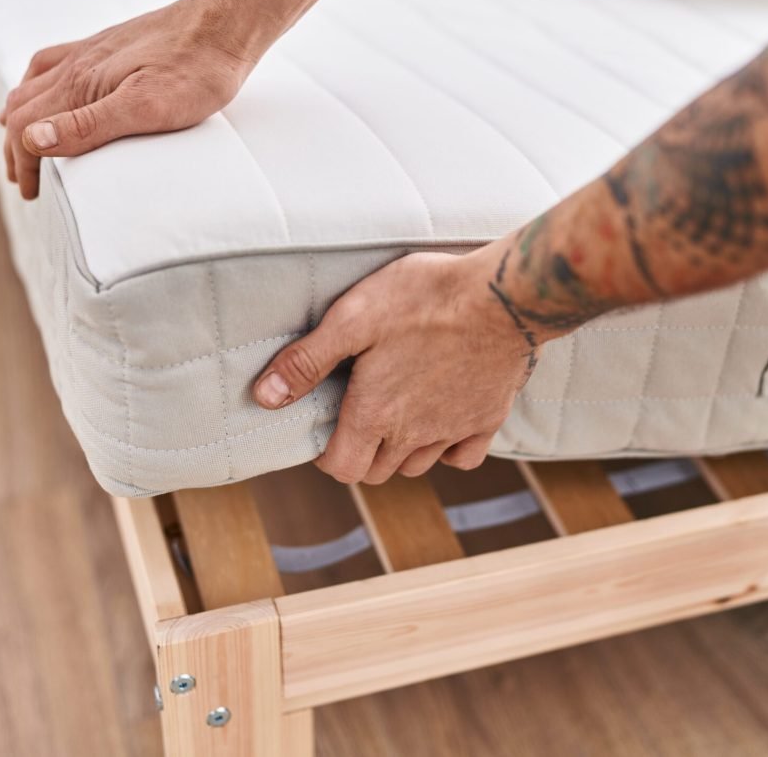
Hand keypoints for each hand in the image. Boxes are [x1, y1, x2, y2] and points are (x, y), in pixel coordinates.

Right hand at [0, 0, 270, 198]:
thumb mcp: (146, 108)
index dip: (24, 164)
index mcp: (80, 84)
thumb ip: (88, 125)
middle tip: (23, 180)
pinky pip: (56, 61)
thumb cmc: (196, 70)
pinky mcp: (110, 44)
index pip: (27, 127)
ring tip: (22, 139)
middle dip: (16, 147)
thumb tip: (32, 140)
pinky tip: (51, 87)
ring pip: (35, 83)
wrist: (225, 24)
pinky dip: (39, 83)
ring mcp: (92, 51)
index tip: (31, 193)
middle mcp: (77, 64)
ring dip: (22, 115)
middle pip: (23, 107)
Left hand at [252, 244, 547, 484]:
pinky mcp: (488, 419)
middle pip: (376, 471)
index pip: (342, 469)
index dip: (326, 455)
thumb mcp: (352, 318)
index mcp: (376, 415)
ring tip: (394, 411)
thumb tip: (264, 398)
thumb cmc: (424, 299)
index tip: (326, 428)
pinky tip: (440, 419)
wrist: (503, 295)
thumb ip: (307, 361)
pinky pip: (462, 457)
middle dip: (358, 451)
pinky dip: (447, 449)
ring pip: (416, 465)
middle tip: (357, 412)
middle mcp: (414, 435)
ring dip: (398, 450)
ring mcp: (454, 430)